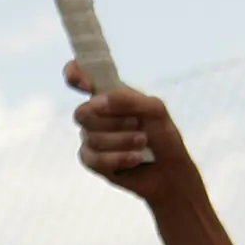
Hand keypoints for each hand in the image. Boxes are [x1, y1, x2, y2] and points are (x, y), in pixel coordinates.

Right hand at [65, 60, 194, 202]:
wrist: (170, 170)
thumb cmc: (163, 136)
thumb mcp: (155, 110)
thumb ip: (128, 99)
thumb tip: (97, 102)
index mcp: (108, 94)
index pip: (78, 76)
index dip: (74, 74)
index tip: (87, 85)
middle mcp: (96, 114)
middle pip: (83, 112)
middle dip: (114, 121)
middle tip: (138, 124)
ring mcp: (91, 137)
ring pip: (91, 137)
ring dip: (122, 141)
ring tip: (143, 142)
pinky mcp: (92, 160)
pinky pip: (93, 158)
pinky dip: (118, 158)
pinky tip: (136, 158)